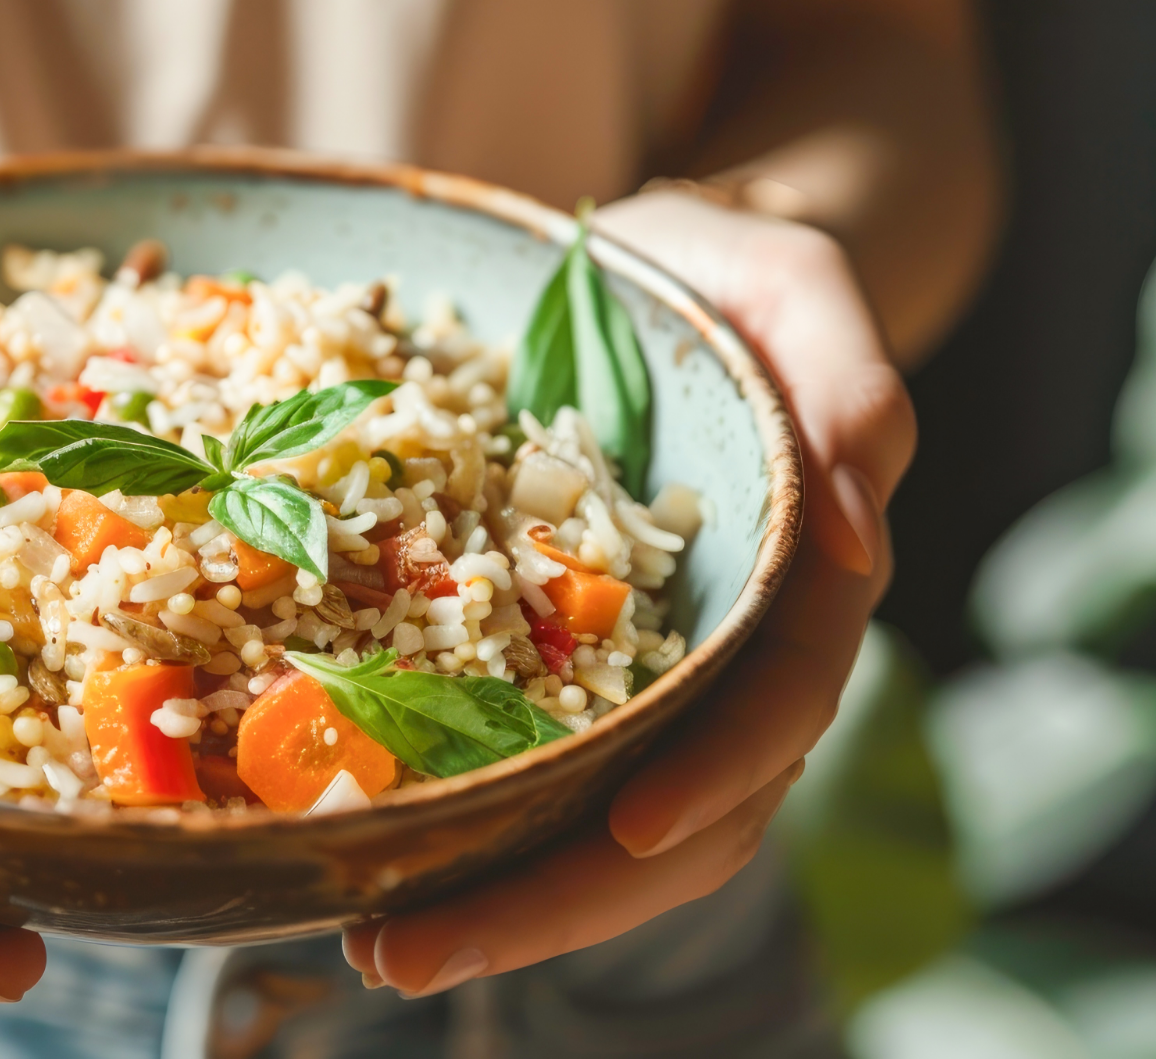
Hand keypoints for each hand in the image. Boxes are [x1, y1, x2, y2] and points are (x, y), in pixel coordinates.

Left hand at [343, 192, 914, 995]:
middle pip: (675, 820)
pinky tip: (369, 861)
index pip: (770, 712)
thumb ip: (847, 382)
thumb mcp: (794, 286)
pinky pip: (526, 770)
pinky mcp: (554, 667)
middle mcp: (718, 659)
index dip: (711, 779)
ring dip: (497, 900)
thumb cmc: (720, 281)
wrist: (646, 281)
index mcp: (792, 588)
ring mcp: (636, 677)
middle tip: (412, 951)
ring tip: (375, 947)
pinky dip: (466, 829)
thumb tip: (863, 529)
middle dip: (556, 897)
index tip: (627, 832)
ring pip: (596, 827)